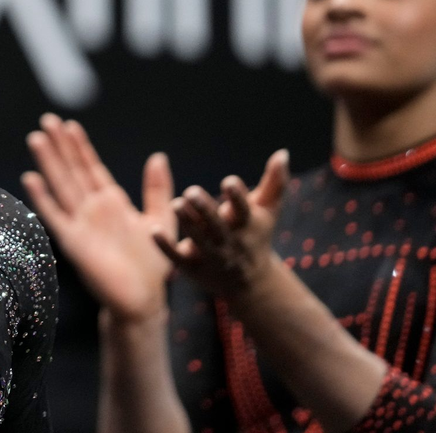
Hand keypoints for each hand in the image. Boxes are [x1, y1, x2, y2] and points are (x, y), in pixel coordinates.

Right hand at [23, 114, 176, 322]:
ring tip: (37, 138)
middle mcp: (92, 209)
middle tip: (47, 120)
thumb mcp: (162, 219)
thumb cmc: (153, 264)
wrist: (144, 299)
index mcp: (111, 202)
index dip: (80, 147)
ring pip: (61, 186)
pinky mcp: (74, 243)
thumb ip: (157, 189)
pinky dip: (42, 198)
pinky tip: (30, 179)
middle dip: (59, 146)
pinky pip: (55, 217)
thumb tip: (157, 156)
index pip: (91, 168)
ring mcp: (81, 224)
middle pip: (72, 171)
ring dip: (48, 163)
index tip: (69, 125)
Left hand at [156, 149, 289, 297]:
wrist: (251, 283)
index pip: (243, 209)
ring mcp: (211, 256)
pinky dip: (166, 246)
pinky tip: (153, 231)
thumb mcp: (268, 210)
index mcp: (246, 224)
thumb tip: (283, 152)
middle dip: (205, 209)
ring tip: (175, 204)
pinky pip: (177, 258)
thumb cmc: (257, 235)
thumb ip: (275, 182)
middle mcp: (229, 241)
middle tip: (191, 191)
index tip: (229, 182)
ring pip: (198, 240)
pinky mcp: (193, 268)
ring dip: (187, 223)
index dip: (237, 196)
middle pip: (217, 225)